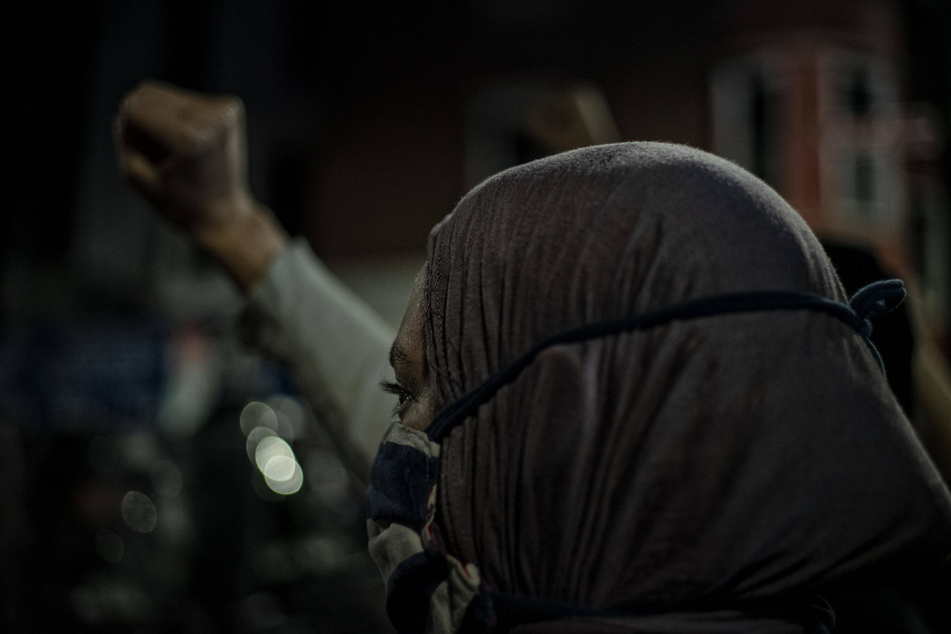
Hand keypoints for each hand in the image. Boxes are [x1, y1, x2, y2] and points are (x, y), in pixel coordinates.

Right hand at [115, 80, 286, 289]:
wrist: (225, 215)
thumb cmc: (178, 204)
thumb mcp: (136, 176)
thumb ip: (125, 137)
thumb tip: (130, 105)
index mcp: (188, 138)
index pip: (133, 108)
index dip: (128, 133)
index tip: (144, 158)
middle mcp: (210, 118)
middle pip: (147, 93)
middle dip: (143, 121)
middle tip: (161, 156)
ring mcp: (224, 110)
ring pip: (164, 94)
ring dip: (160, 118)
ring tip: (177, 151)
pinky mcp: (230, 107)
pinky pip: (184, 99)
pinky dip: (179, 117)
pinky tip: (192, 144)